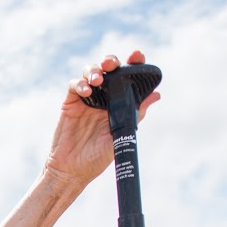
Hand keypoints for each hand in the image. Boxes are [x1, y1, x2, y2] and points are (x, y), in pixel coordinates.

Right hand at [45, 50, 159, 190]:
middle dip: (111, 61)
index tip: (137, 55)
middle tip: (112, 65)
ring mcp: (86, 99)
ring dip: (95, 71)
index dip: (132, 64)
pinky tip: (86, 91)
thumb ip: (135, 114)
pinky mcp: (70, 104)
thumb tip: (156, 95)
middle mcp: (102, 98)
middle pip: (107, 69)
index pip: (126, 79)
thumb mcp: (121, 135)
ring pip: (90, 72)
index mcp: (117, 103)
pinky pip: (74, 85)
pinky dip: (80, 83)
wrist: (73, 171)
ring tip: (98, 80)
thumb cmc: (98, 158)